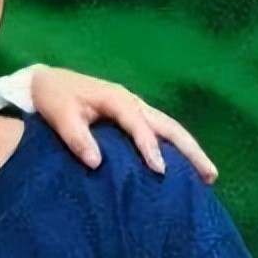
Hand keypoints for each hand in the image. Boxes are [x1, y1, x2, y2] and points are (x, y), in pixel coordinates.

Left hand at [30, 65, 217, 183]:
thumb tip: (97, 163)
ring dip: (190, 149)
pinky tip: (185, 166)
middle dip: (191, 149)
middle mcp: (132, 102)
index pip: (138, 124)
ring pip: (170, 128)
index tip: (159, 170)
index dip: (149, 146)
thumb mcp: (60, 117)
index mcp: (116, 99)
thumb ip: (77, 138)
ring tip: (209, 174)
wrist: (48, 82)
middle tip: (210, 174)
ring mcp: (136, 108)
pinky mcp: (133, 115)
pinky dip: (175, 147)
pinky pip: (160, 131)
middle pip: (169, 125)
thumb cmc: (54, 99)